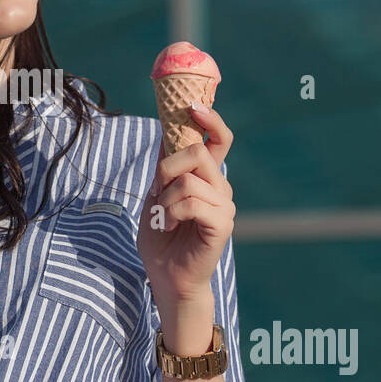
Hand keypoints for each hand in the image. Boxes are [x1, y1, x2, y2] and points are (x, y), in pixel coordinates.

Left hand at [136, 103, 235, 309]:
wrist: (166, 277)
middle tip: (157, 190)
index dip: (209, 118)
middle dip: (167, 167)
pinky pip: (191, 203)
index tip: (191, 105)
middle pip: (197, 151)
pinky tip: (168, 226)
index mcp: (207, 177)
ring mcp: (224, 205)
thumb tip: (167, 130)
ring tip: (161, 218)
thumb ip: (165, 166)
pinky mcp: (221, 224)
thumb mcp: (156, 194)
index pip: (218, 139)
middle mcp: (221, 187)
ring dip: (164, 199)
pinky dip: (171, 213)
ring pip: (189, 180)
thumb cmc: (161, 238)